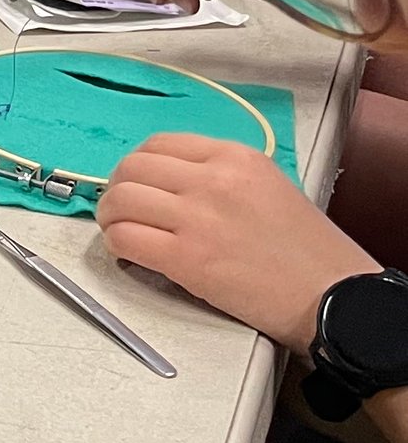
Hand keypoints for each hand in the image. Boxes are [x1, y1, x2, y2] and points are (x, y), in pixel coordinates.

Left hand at [96, 129, 375, 342]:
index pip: (160, 144)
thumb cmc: (308, 251)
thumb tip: (172, 185)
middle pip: (133, 168)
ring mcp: (197, 218)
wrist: (333, 298)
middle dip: (116, 188)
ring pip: (122, 200)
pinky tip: (126, 253)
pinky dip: (116, 245)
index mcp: (235, 157)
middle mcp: (212, 180)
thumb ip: (222, 177)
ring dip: (111, 216)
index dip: (138, 165)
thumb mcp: (269, 187)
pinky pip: (126, 240)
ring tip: (118, 230)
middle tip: (119, 209)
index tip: (136, 183)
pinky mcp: (186, 259)